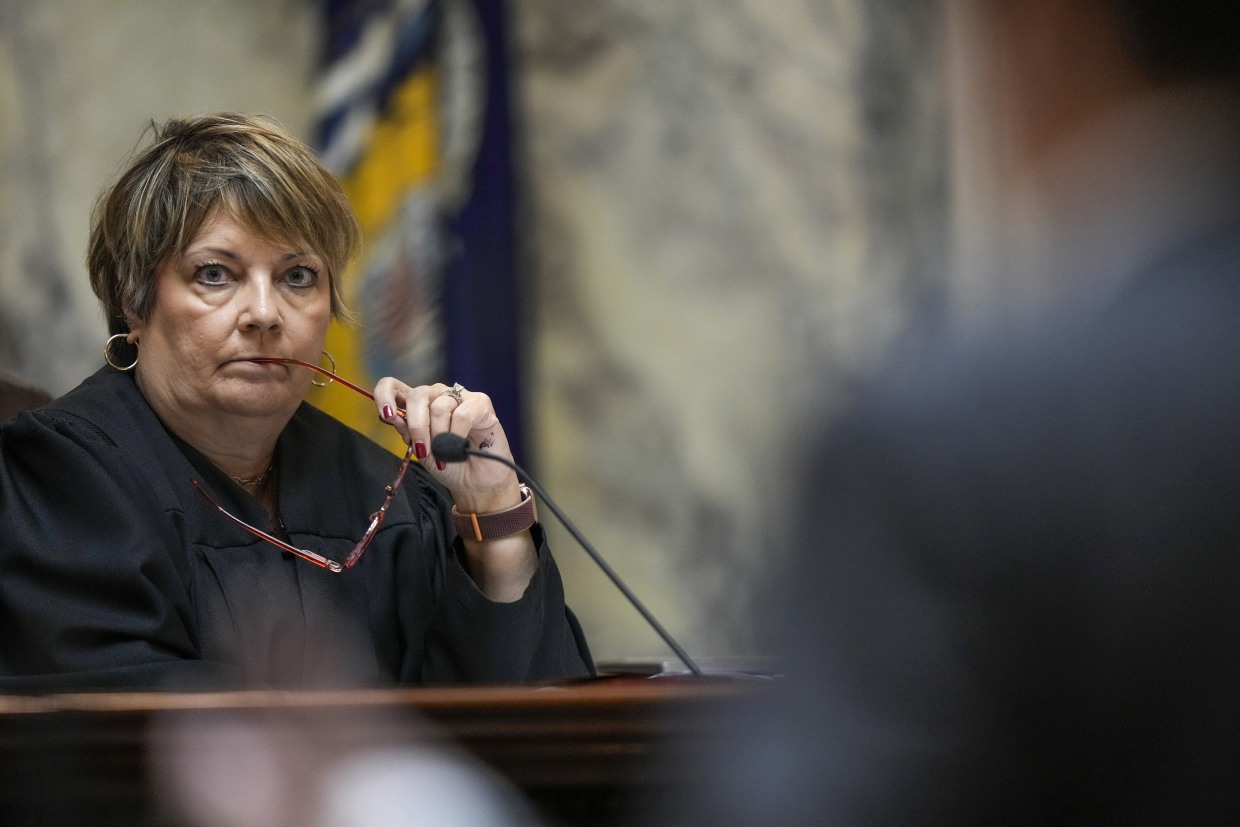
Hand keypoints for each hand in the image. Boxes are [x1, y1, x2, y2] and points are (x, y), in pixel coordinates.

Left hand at [372, 378, 521, 514]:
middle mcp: (437, 396)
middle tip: (423, 451)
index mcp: (417, 405)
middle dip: (417, 426)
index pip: (393, 386)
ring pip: (439, 407)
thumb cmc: (449, 465)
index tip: (386, 414)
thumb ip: (407, 432)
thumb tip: (393, 416)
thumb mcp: (421, 451)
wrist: (477, 483)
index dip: (385, 394)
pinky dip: (457, 435)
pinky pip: (462, 414)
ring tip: (446, 454)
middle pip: (417, 396)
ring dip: (440, 436)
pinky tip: (461, 447)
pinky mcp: (480, 403)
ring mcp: (459, 397)